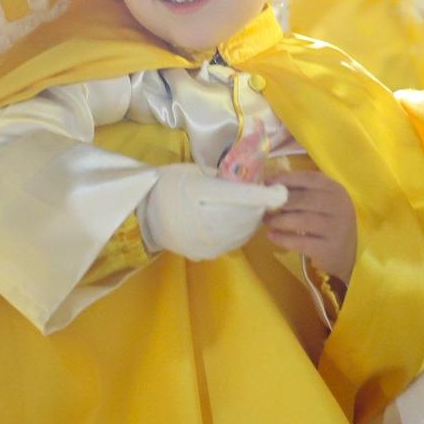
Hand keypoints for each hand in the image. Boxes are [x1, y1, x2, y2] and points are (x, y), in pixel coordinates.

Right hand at [139, 163, 287, 260]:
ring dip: (253, 218)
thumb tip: (248, 179)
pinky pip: (234, 241)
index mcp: (198, 193)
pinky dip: (242, 230)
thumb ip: (220, 176)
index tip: (282, 192)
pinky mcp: (206, 253)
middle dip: (260, 205)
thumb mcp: (192, 171)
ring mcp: (205, 242)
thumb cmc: (168, 186)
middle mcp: (203, 221)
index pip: (239, 196)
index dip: (264, 195)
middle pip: (246, 215)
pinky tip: (237, 221)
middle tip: (263, 194)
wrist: (142, 216)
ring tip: (250, 206)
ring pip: (244, 231)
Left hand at [263, 169, 356, 283]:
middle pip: (304, 199)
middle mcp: (339, 206)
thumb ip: (302, 191)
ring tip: (267, 221)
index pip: (310, 178)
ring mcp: (336, 228)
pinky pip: (301, 242)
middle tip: (265, 205)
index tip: (267, 182)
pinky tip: (272, 235)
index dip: (287, 179)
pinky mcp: (328, 248)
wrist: (347, 255)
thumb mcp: (322, 202)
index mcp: (336, 190)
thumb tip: (271, 182)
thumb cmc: (328, 223)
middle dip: (280, 201)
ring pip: (302, 220)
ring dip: (279, 220)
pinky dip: (283, 238)